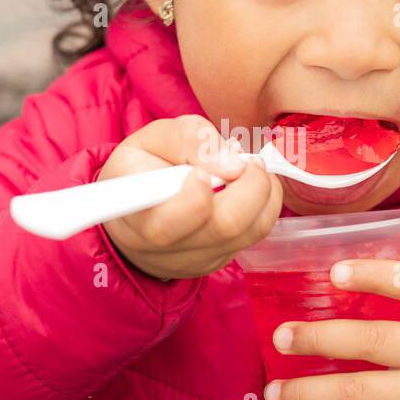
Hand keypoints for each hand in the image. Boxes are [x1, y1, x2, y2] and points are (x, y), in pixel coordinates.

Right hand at [98, 114, 282, 280]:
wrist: (134, 213)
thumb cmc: (143, 168)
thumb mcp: (151, 138)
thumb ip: (190, 139)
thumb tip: (234, 164)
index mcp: (136, 213)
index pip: (167, 223)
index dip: (195, 198)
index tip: (202, 172)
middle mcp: (164, 246)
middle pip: (224, 226)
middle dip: (251, 186)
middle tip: (250, 161)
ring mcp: (193, 259)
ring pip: (249, 232)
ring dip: (265, 193)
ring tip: (252, 169)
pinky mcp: (215, 261)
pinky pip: (254, 236)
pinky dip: (265, 205)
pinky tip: (251, 186)